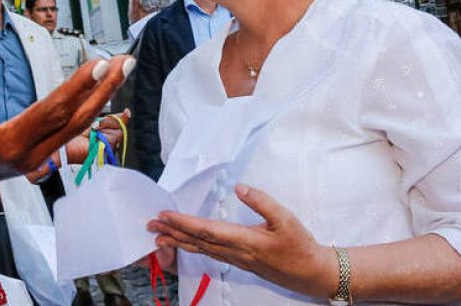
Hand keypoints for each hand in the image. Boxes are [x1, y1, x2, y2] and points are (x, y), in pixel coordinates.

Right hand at [0, 56, 131, 217]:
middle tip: (126, 61)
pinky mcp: (42, 156)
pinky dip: (89, 107)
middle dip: (105, 89)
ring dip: (102, 97)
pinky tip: (102, 91)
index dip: (78, 87)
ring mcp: (40, 158)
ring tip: (121, 69)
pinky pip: (71, 130)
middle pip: (76, 119)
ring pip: (78, 125)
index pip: (53, 111)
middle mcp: (32, 154)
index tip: (101, 64)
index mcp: (11, 144)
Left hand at [147, 184, 337, 298]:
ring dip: (178, 242)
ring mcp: (235, 259)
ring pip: (200, 250)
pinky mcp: (237, 262)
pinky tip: (182, 244)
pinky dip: (191, 248)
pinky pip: (208, 254)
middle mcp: (236, 252)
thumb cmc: (300, 245)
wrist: (310, 273)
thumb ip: (262, 201)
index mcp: (245, 240)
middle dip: (172, 233)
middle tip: (150, 225)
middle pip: (197, 241)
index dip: (184, 223)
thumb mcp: (286, 219)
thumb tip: (240, 187)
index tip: (166, 215)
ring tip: (158, 236)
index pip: (207, 230)